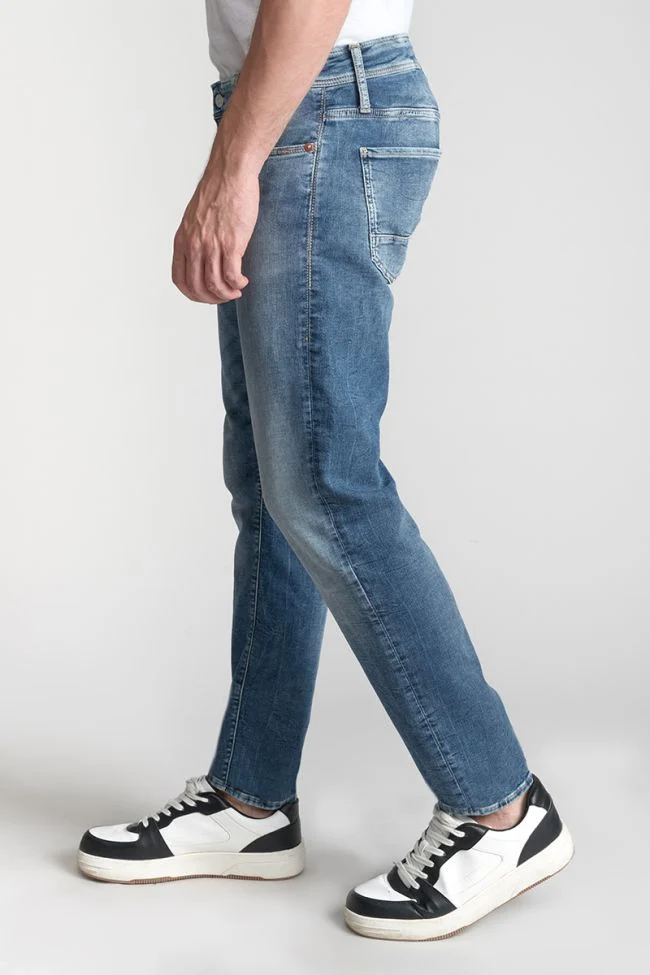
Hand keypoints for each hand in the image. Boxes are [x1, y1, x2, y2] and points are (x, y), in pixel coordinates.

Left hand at [172, 161, 259, 303]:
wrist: (230, 173)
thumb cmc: (217, 192)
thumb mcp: (195, 218)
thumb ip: (194, 238)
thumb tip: (202, 256)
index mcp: (182, 240)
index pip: (179, 280)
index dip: (192, 294)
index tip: (206, 295)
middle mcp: (194, 245)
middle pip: (197, 287)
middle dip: (212, 298)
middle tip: (225, 296)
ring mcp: (211, 246)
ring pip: (215, 285)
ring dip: (227, 294)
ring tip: (237, 290)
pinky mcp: (231, 244)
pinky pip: (232, 276)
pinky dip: (238, 284)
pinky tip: (243, 281)